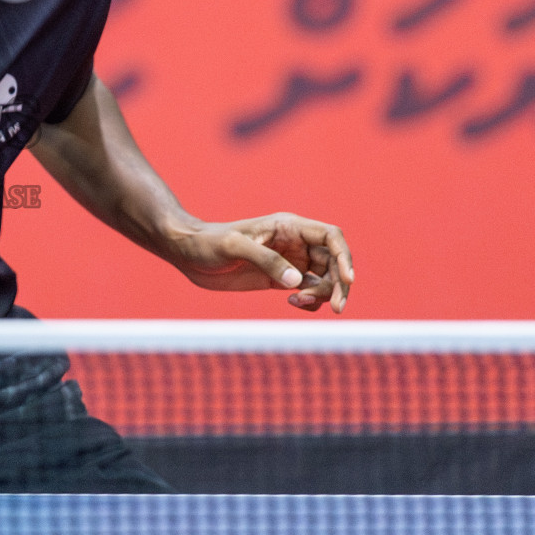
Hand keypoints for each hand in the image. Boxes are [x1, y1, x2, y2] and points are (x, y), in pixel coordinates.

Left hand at [163, 212, 353, 312]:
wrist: (187, 253)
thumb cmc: (207, 243)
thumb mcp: (234, 247)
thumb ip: (265, 260)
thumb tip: (296, 280)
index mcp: (287, 226)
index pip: (330, 237)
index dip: (345, 257)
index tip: (348, 280)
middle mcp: (293, 242)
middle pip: (333, 262)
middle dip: (339, 284)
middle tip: (335, 307)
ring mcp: (288, 261)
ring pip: (324, 278)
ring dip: (324, 294)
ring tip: (299, 303)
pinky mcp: (279, 278)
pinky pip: (308, 290)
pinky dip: (309, 301)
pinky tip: (293, 303)